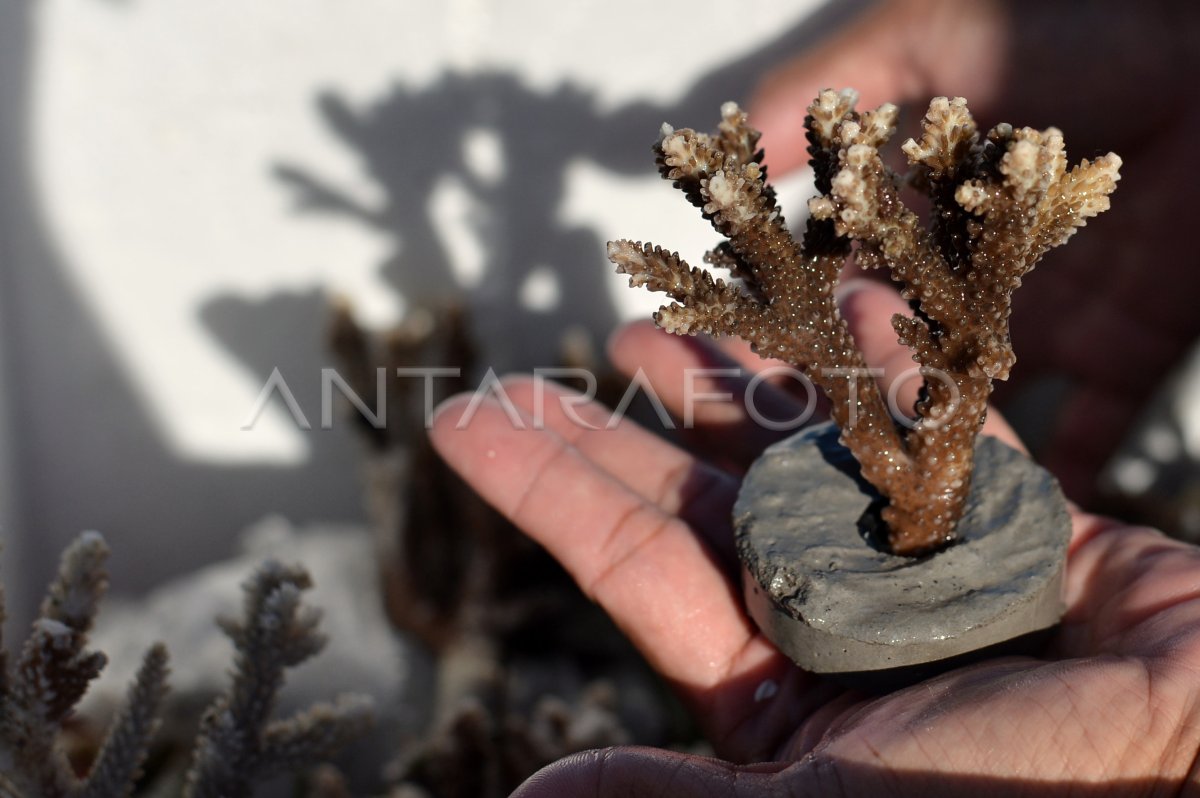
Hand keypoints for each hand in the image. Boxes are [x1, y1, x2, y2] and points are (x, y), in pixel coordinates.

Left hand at [431, 279, 1199, 794]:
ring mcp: (915, 560)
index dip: (548, 489)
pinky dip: (897, 366)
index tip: (467, 422)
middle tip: (555, 357)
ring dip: (741, 378)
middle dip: (623, 428)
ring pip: (805, 446)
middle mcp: (833, 614)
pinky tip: (848, 298)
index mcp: (779, 684)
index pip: (633, 566)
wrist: (1194, 754)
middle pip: (700, 496)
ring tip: (664, 320)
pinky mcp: (1004, 518)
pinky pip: (937, 426)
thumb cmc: (1021, 790)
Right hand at [749, 0, 1199, 502]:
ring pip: (981, 413)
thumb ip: (840, 82)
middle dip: (851, 408)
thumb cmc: (1081, 30)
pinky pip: (1094, 431)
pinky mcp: (1125, 351)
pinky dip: (1066, 478)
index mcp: (931, 223)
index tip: (744, 366)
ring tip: (887, 507)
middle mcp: (978, 286)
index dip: (794, 324)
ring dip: (941, 456)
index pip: (846, 287)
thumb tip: (742, 125)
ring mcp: (1051, 325)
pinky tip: (1017, 522)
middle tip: (796, 456)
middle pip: (903, 365)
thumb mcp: (935, 39)